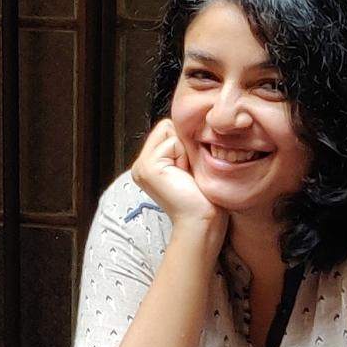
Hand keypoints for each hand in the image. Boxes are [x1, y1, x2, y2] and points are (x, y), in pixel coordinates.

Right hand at [130, 119, 225, 235]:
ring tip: (187, 175)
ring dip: (185, 149)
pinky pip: (171, 140)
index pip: (168, 129)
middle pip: (167, 126)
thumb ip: (182, 146)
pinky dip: (183, 155)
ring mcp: (141, 166)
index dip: (186, 143)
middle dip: (184, 144)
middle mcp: (141, 165)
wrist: (202, 222)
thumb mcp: (191, 166)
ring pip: (169, 130)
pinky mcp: (148, 167)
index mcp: (150, 165)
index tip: (190, 170)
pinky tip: (184, 176)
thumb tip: (193, 125)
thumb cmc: (205, 200)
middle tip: (189, 173)